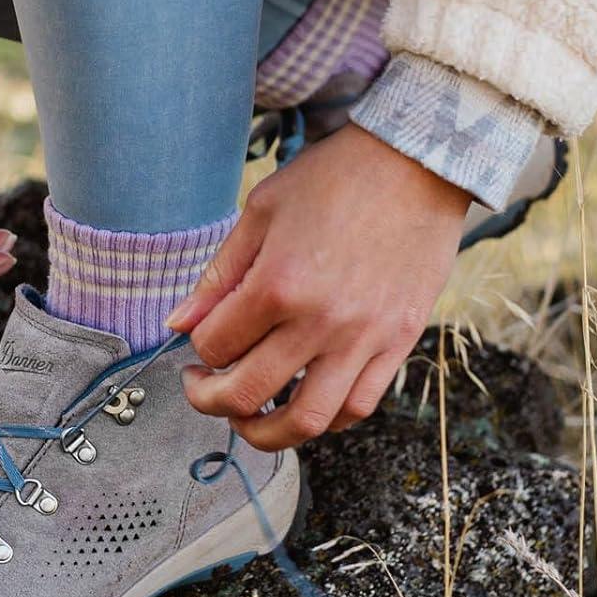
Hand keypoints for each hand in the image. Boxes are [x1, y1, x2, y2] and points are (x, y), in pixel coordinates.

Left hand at [170, 123, 468, 450]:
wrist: (416, 164)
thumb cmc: (334, 179)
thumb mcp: (261, 211)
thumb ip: (220, 275)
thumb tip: (180, 323)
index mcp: (278, 283)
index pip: (215, 345)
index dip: (195, 346)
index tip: (197, 338)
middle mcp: (320, 322)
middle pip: (249, 394)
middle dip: (210, 401)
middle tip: (201, 388)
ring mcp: (364, 339)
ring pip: (306, 421)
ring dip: (265, 432)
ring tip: (248, 416)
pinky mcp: (399, 344)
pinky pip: (357, 407)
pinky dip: (324, 419)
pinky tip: (303, 400)